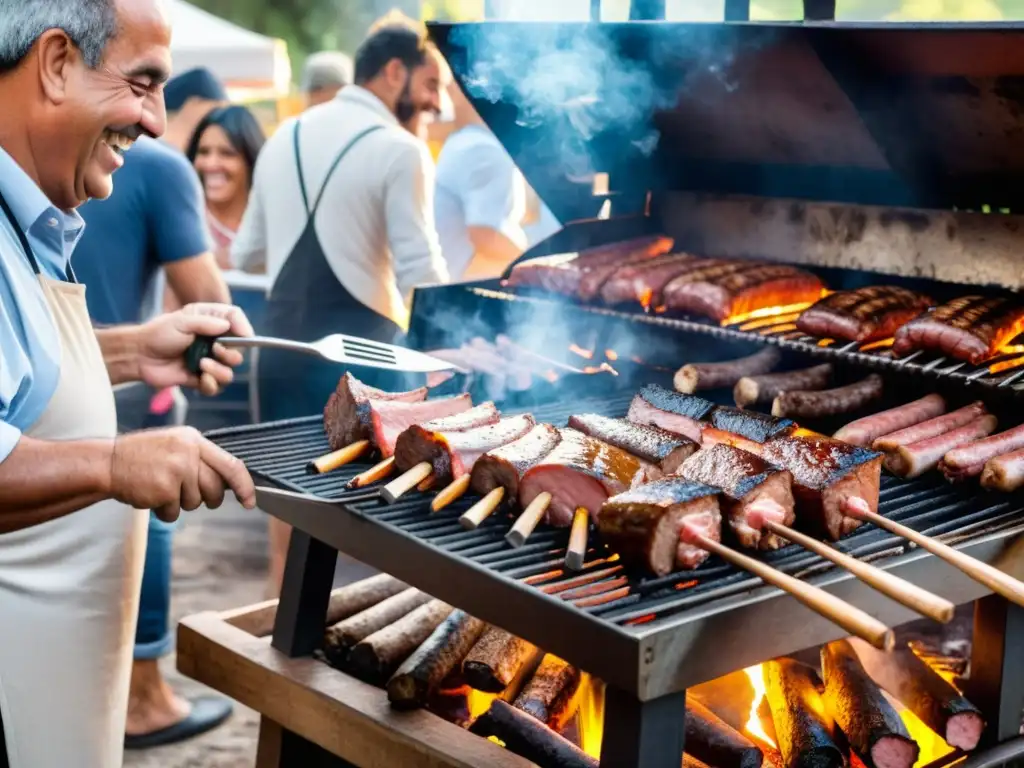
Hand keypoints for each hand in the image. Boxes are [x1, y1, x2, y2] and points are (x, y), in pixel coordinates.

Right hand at [110, 427, 256, 521]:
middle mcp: (189, 453)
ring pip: (195, 503)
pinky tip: (150, 496)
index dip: (245, 486)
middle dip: (206, 499)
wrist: (107, 463)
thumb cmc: (143, 457)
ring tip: (160, 488)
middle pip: (215, 489)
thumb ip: (201, 460)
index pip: (231, 464)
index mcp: (194, 440)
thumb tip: (231, 483)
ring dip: (178, 504)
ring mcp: (177, 470)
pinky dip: (164, 512)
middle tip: (185, 494)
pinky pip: (175, 513)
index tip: (250, 501)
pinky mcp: (165, 489)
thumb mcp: (176, 447)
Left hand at [138, 303, 253, 395]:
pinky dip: (212, 385)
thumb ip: (205, 323)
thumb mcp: (181, 321)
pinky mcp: (202, 379)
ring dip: (220, 371)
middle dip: (230, 355)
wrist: (139, 356)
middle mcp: (214, 341)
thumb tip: (227, 326)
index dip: (244, 328)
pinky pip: (217, 387)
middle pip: (240, 352)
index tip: (244, 336)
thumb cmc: (158, 334)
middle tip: (214, 350)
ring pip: (230, 372)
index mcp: (211, 321)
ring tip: (202, 367)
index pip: (237, 321)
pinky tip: (200, 380)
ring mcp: (209, 361)